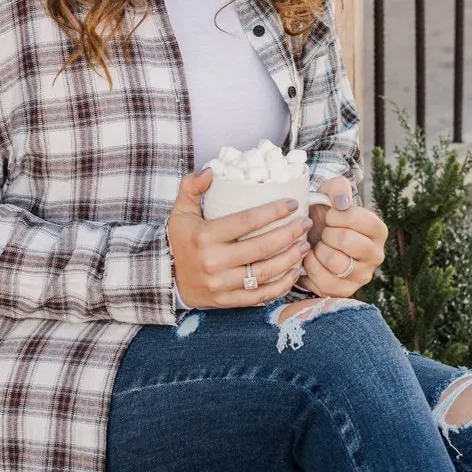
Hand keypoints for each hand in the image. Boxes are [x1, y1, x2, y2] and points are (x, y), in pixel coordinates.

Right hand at [167, 168, 312, 307]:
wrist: (166, 279)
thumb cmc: (181, 242)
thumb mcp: (180, 212)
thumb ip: (191, 188)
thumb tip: (210, 171)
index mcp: (204, 236)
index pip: (246, 221)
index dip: (273, 212)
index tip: (292, 204)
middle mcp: (213, 261)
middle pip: (261, 248)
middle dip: (289, 234)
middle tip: (305, 224)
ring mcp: (221, 284)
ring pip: (264, 272)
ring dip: (290, 259)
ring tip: (304, 245)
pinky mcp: (227, 301)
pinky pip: (260, 295)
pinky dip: (281, 285)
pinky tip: (294, 272)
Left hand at [301, 177, 386, 296]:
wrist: (313, 237)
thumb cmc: (325, 215)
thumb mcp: (331, 193)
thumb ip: (338, 189)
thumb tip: (341, 203)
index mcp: (378, 231)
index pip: (359, 219)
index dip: (336, 215)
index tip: (328, 215)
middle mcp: (376, 255)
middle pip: (347, 241)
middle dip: (326, 233)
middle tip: (322, 232)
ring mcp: (362, 276)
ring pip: (335, 262)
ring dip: (318, 251)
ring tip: (317, 246)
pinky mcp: (345, 291)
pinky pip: (324, 282)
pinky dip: (311, 268)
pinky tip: (311, 259)